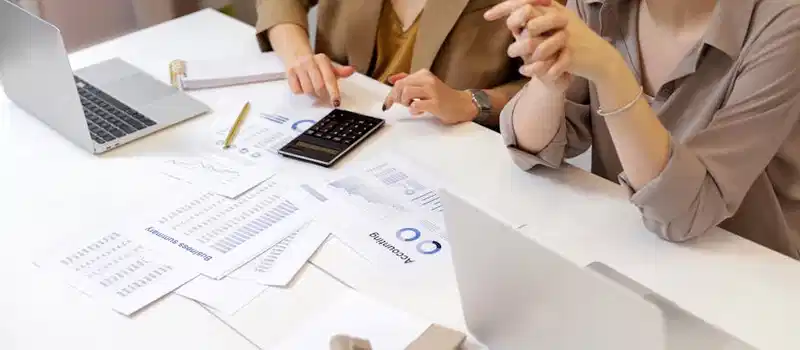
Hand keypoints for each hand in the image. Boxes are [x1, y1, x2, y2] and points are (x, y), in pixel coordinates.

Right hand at [287, 53, 355, 106]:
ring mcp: (298, 67)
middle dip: (322, 95)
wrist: (296, 54)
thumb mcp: (329, 67)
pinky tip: (303, 87)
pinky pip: (297, 90)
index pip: (329, 78)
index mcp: (322, 59)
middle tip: (323, 96)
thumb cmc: (316, 65)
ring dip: (312, 95)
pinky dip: (301, 92)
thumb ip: (340, 71)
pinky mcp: (289, 73)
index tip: (336, 102)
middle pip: (318, 86)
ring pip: (307, 90)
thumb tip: (351, 70)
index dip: (333, 92)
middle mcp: (309, 62)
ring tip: (313, 90)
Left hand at [382, 70, 476, 124]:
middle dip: (396, 98)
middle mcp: (427, 80)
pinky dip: (414, 110)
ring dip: (405, 102)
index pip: (400, 81)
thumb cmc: (442, 97)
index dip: (391, 93)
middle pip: (401, 86)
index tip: (388, 103)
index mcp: (423, 74)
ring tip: (412, 106)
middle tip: (402, 105)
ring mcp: (432, 91)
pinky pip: (416, 105)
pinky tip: (420, 111)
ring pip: (406, 93)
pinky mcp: (436, 103)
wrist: (461, 105)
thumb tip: (391, 79)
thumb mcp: (424, 85)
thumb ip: (408, 80)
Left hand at [486, 0, 622, 84]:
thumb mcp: (553, 25)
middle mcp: (559, 18)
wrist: (597, 56)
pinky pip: (548, 62)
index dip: (505, 7)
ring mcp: (565, 35)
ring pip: (535, 41)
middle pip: (529, 19)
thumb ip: (533, 20)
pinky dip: (536, 70)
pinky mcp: (571, 52)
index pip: (525, 1)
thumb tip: (510, 19)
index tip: (487, 16)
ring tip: (521, 64)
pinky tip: (527, 74)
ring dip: (524, 54)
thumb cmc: (570, 40)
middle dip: (515, 32)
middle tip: (512, 48)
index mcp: (553, 8)